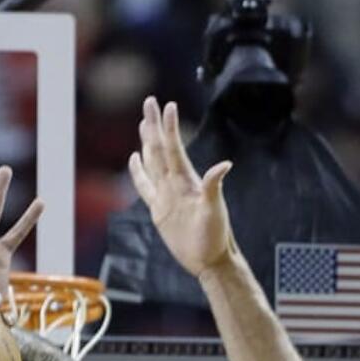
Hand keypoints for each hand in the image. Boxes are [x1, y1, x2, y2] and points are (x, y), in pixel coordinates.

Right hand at [129, 96, 234, 278]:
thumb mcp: (215, 211)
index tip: (168, 105)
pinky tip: (135, 158)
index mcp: (187, 181)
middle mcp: (175, 184)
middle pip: (160, 149)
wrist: (208, 259)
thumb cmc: (216, 236)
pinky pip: (145, 187)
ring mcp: (166, 195)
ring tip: (144, 122)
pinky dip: (138, 172)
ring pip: (153, 163)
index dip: (170, 128)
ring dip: (148, 142)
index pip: (175, 149)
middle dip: (154, 125)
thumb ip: (214, 187)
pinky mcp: (158, 210)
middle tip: (149, 101)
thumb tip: (224, 165)